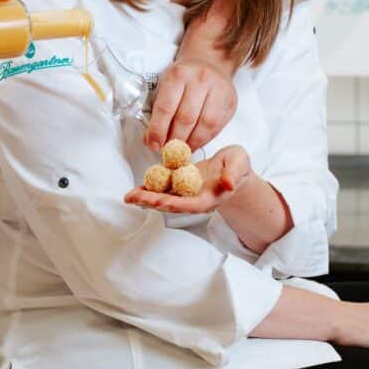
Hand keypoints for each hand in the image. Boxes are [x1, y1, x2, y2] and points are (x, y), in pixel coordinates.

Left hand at [124, 145, 250, 213]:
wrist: (233, 170)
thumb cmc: (237, 167)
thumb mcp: (239, 164)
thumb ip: (234, 174)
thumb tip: (229, 184)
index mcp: (208, 199)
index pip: (188, 204)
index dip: (172, 202)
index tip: (157, 200)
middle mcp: (194, 199)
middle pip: (171, 204)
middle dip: (152, 202)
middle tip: (133, 199)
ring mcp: (186, 194)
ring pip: (164, 198)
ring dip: (146, 198)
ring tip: (129, 196)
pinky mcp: (180, 185)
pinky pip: (163, 188)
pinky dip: (149, 189)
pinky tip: (136, 188)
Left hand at [144, 59, 236, 151]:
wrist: (209, 63)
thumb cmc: (184, 78)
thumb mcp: (166, 86)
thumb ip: (158, 112)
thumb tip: (151, 140)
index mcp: (178, 75)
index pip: (166, 108)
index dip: (158, 130)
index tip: (153, 144)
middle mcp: (200, 79)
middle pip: (186, 118)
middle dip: (175, 140)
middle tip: (168, 150)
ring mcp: (218, 89)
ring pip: (205, 124)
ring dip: (192, 142)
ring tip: (182, 149)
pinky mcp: (230, 101)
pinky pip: (218, 126)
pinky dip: (205, 139)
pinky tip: (196, 143)